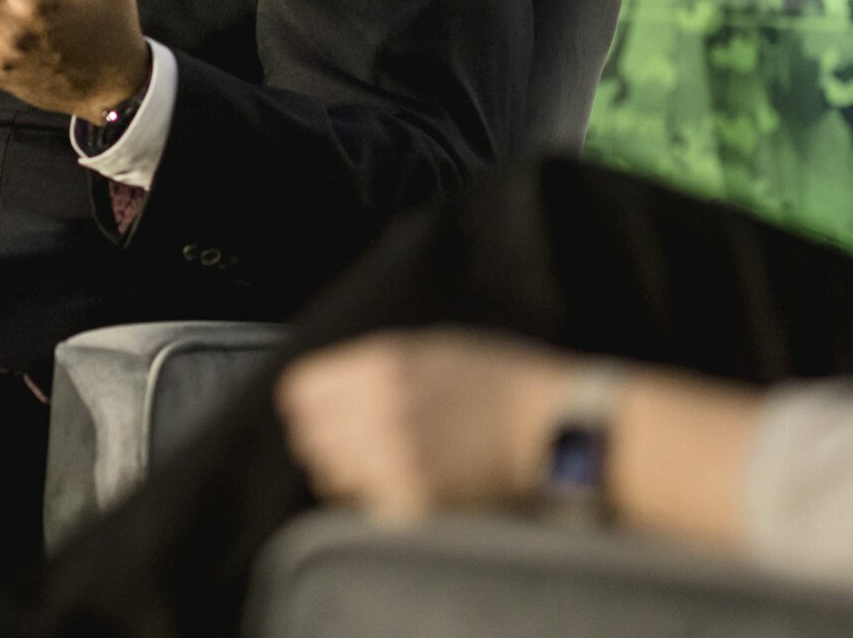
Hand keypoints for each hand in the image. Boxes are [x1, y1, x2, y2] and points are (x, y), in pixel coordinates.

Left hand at [276, 329, 577, 522]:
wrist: (553, 427)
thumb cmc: (496, 381)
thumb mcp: (428, 349)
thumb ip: (371, 366)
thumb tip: (327, 386)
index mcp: (378, 366)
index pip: (299, 392)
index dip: (310, 403)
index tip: (323, 411)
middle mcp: (378, 410)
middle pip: (309, 435)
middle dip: (324, 438)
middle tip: (352, 441)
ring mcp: (394, 458)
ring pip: (330, 474)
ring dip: (345, 471)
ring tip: (379, 463)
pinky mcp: (415, 499)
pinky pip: (365, 504)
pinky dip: (375, 497)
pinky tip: (403, 482)